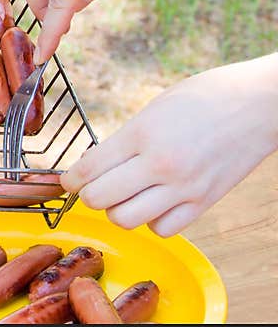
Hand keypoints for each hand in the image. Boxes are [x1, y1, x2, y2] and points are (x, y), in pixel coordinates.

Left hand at [61, 54, 277, 236]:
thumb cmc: (203, 98)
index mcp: (142, 134)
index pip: (88, 169)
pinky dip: (152, 221)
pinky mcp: (204, 202)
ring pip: (126, 220)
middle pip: (99, 199)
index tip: (69, 180)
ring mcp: (184, 187)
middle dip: (88, 196)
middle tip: (93, 187)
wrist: (258, 104)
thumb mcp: (152, 109)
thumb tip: (94, 166)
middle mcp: (160, 164)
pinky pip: (162, 229)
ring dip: (117, 211)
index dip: (70, 179)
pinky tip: (154, 203)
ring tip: (124, 195)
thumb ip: (124, 140)